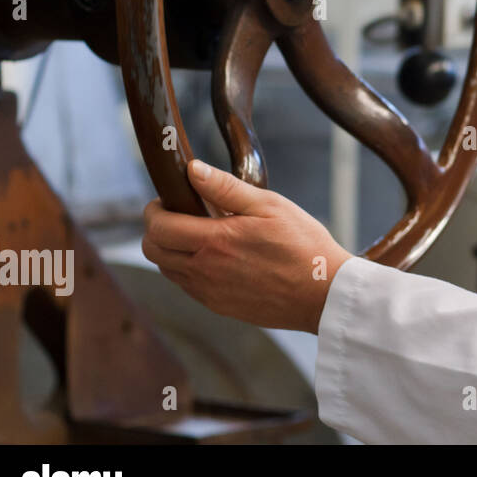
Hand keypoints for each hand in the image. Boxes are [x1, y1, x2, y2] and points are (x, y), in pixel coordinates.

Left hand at [141, 160, 353, 334]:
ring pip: (167, 270)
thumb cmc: (303, 245)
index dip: (155, 210)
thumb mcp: (270, 206)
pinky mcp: (219, 306)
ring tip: (202, 235)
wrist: (323, 293)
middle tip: (181, 215)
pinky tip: (218, 257)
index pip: (158, 227)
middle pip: (153, 250)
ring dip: (172, 250)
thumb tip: (193, 170)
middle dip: (157, 229)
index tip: (169, 199)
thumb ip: (226, 188)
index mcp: (215, 241)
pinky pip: (188, 286)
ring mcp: (210, 292)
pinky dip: (189, 268)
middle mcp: (204, 270)